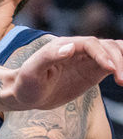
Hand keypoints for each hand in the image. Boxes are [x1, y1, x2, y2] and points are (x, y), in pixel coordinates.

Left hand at [3, 37, 122, 110]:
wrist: (26, 95)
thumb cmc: (26, 83)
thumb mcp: (32, 72)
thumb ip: (48, 57)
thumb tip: (70, 47)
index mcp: (63, 46)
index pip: (91, 44)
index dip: (102, 54)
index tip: (110, 70)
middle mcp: (78, 49)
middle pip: (107, 46)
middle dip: (118, 60)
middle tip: (121, 81)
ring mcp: (87, 60)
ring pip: (114, 52)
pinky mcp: (92, 71)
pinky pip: (113, 64)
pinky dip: (122, 65)